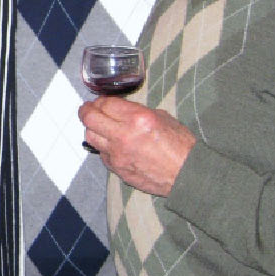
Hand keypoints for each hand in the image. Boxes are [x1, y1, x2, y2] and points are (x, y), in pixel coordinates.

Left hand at [78, 96, 195, 196]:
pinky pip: (101, 153)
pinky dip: (103, 146)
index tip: (101, 101)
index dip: (101, 100)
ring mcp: (118, 154)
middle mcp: (123, 135)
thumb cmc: (181, 146)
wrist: (188, 175)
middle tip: (88, 109)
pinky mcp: (117, 168)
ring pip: (90, 136)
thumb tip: (122, 110)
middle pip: (90, 118)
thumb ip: (139, 112)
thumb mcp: (163, 118)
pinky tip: (110, 143)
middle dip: (86, 110)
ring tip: (98, 126)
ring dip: (92, 128)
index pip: (106, 104)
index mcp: (138, 119)